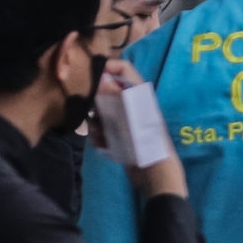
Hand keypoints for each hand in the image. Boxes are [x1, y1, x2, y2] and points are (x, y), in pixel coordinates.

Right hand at [99, 61, 188, 200]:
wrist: (155, 175)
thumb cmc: (145, 142)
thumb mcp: (128, 115)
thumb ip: (113, 94)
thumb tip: (101, 76)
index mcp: (139, 94)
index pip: (123, 69)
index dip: (106, 67)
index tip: (87, 76)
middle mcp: (132, 105)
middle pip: (106, 91)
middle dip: (96, 102)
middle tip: (92, 112)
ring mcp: (126, 122)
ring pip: (101, 112)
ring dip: (96, 123)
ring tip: (101, 133)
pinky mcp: (120, 137)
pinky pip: (103, 130)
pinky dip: (100, 137)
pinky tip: (104, 145)